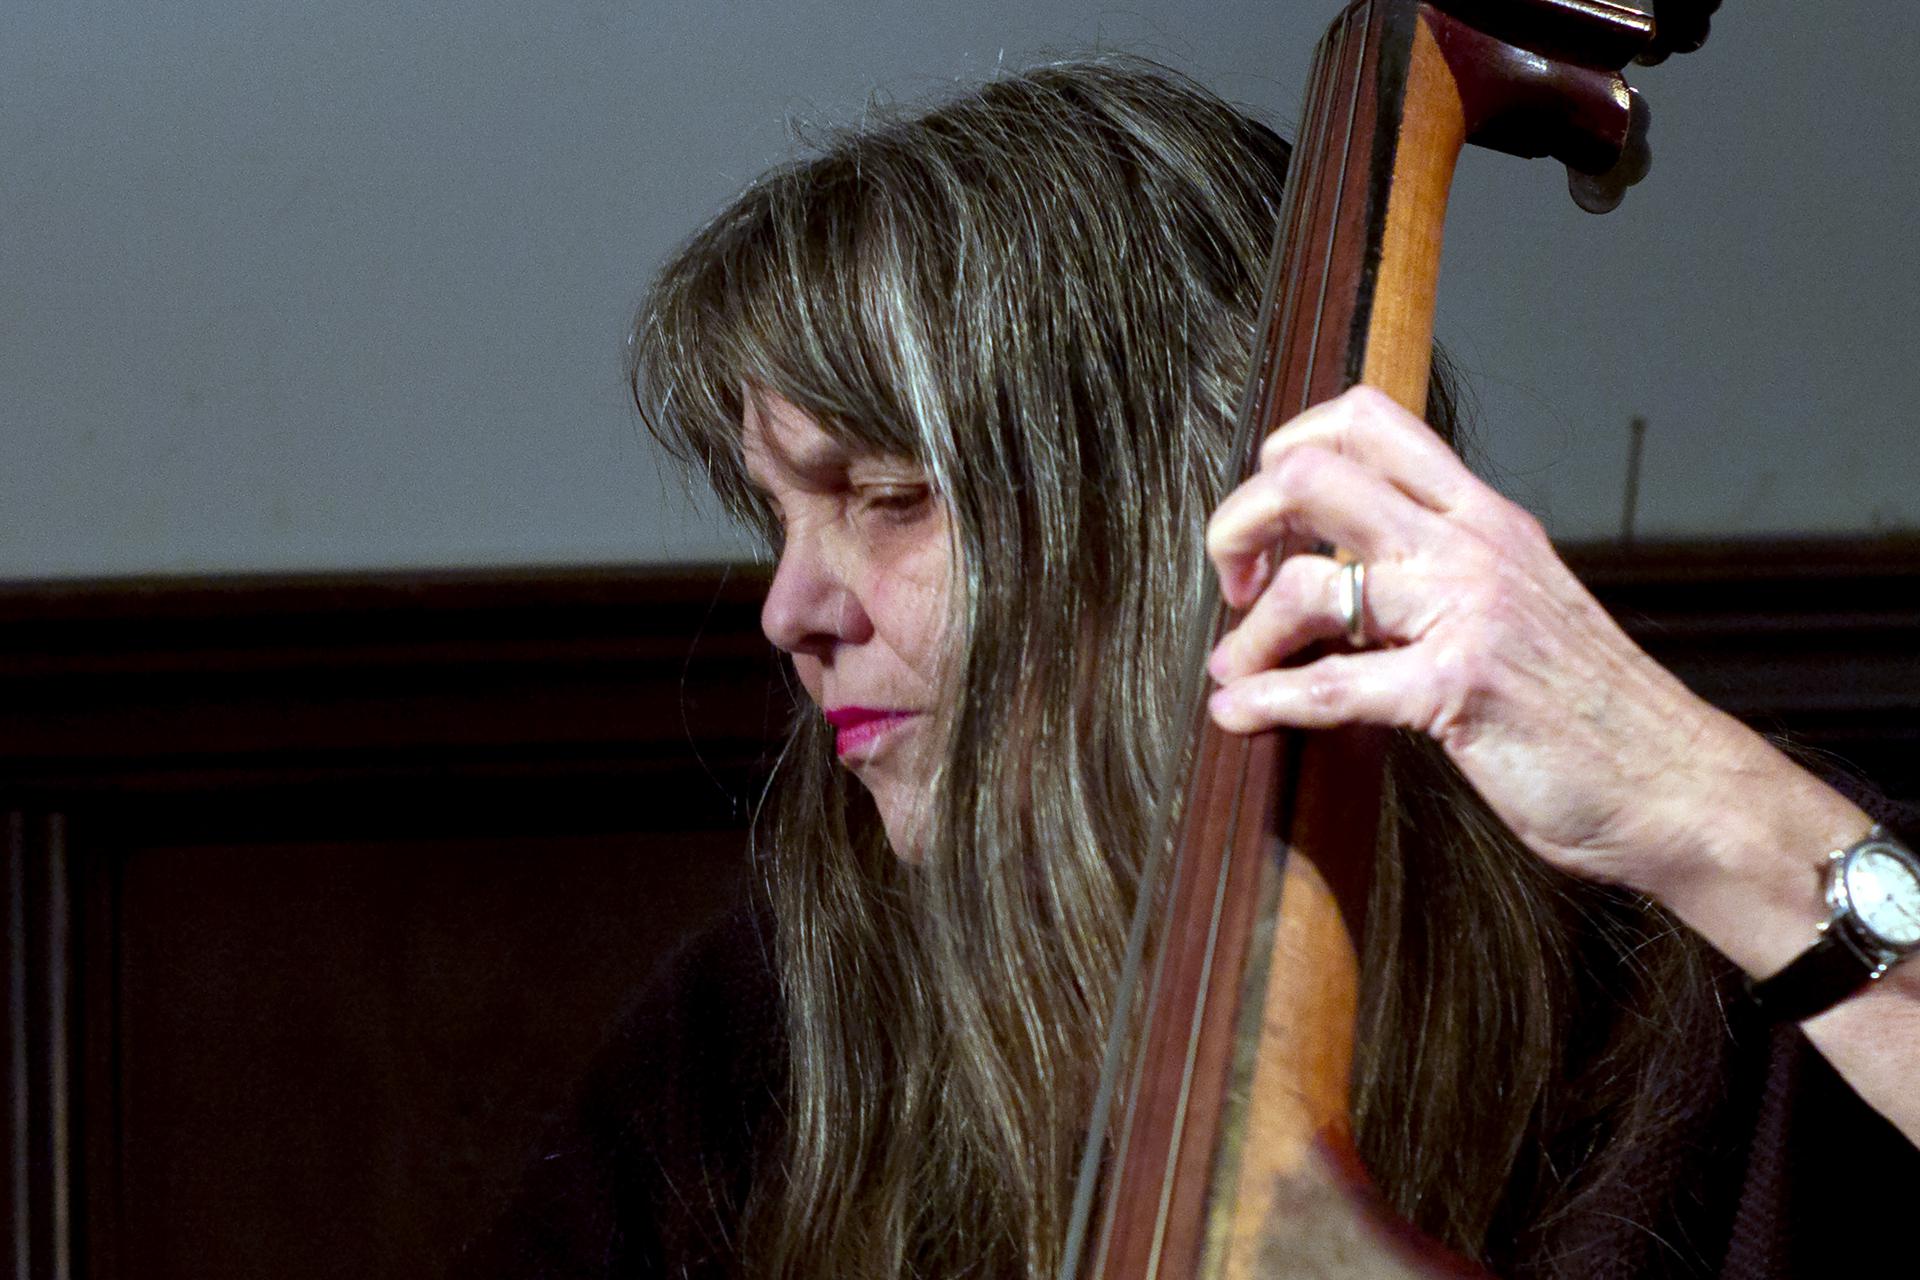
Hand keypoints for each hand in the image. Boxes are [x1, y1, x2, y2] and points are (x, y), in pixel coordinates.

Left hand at [1203, 385, 1829, 901]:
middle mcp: (1470, 544)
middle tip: (1236, 582)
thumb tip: (1341, 566)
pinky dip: (1266, 700)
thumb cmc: (1589, 704)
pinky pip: (1332, 685)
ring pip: (1311, 580)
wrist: (1678, 783)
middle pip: (1312, 475)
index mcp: (1482, 515)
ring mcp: (1466, 612)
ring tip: (1235, 666)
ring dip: (1250, 630)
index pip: (1365, 420)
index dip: (1288, 452)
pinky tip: (1237, 713)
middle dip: (1241, 523)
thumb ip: (1442, 568)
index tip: (1273, 522)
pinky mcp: (1457, 689)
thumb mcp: (1518, 600)